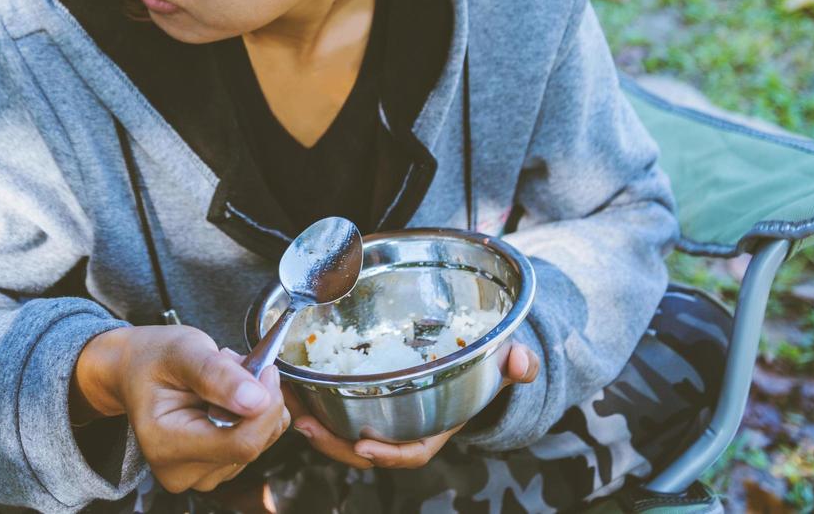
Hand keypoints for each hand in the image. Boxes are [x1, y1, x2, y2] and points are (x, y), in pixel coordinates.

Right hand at [74, 326, 289, 492]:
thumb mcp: (183, 352)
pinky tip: (227, 397)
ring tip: (223, 380)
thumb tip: (257, 400)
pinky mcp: (215, 469)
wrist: (134, 371)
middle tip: (236, 365)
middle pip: (253, 444)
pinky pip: (255, 443)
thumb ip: (217, 375)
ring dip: (256, 405)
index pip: (241, 443)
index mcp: (166, 444)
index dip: (266, 407)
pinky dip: (252, 415)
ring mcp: (199, 475)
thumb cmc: (153, 359)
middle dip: (259, 400)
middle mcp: (181, 471)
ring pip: (259, 443)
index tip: (266, 369)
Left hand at [285, 341, 539, 469]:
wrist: (468, 358)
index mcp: (434, 429)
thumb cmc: (483, 365)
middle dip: (335, 444)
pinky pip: (335, 413)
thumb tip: (523, 362)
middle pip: (366, 450)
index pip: (411, 453)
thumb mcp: (502, 362)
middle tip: (306, 426)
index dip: (389, 454)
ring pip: (344, 433)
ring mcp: (381, 417)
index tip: (366, 447)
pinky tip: (291, 388)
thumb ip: (515, 363)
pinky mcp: (362, 401)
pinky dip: (314, 404)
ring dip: (316, 426)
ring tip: (291, 410)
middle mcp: (404, 428)